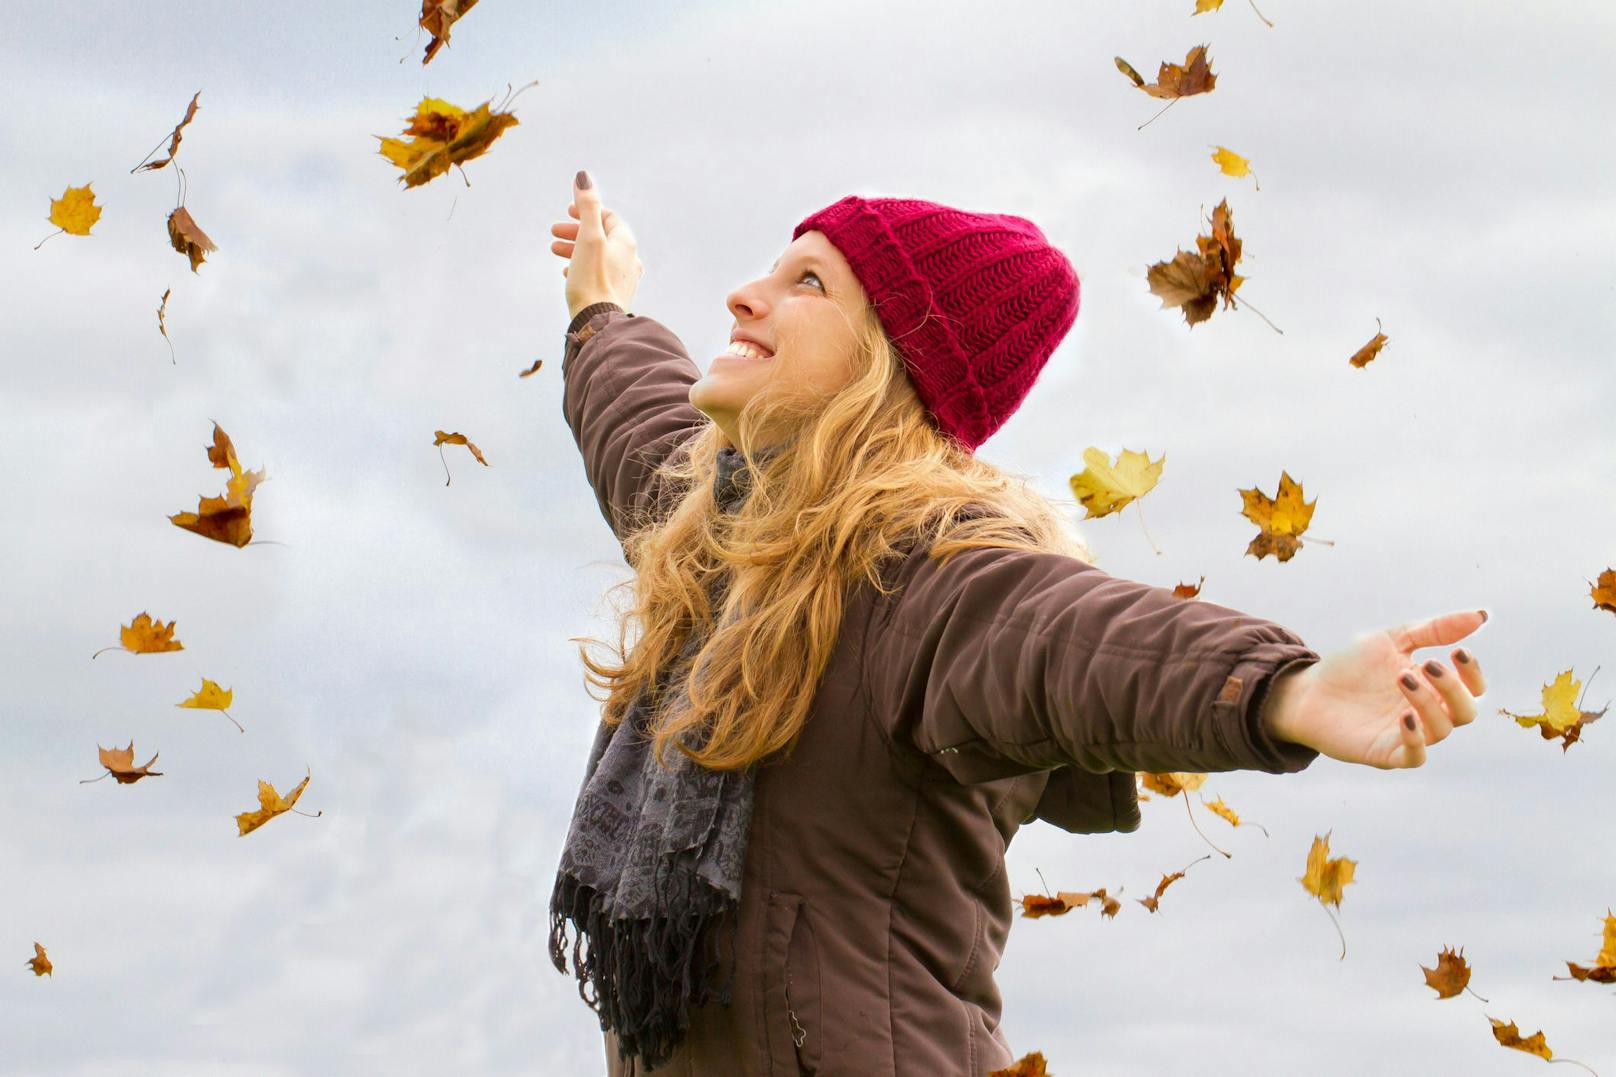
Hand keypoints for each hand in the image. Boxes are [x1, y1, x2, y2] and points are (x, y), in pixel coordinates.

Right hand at [551, 170, 642, 320]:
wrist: (598, 323)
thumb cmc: (591, 279)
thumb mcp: (587, 237)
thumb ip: (587, 207)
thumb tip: (584, 176)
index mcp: (626, 243)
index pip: (608, 217)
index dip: (586, 211)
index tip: (567, 213)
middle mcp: (630, 259)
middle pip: (602, 236)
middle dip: (576, 231)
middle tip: (553, 232)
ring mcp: (624, 279)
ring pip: (598, 255)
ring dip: (575, 248)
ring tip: (554, 250)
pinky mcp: (614, 295)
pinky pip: (598, 274)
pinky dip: (582, 267)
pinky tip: (567, 273)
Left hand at [1262, 609, 1488, 768]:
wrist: (1306, 690)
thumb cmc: (1350, 667)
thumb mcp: (1391, 640)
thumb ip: (1433, 630)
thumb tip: (1482, 616)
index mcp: (1433, 687)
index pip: (1473, 687)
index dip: (1473, 672)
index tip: (1458, 651)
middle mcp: (1427, 713)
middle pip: (1466, 711)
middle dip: (1454, 687)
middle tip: (1429, 664)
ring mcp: (1408, 735)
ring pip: (1442, 730)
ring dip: (1428, 704)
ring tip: (1402, 677)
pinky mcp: (1386, 753)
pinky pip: (1415, 756)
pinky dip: (1416, 739)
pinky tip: (1404, 717)